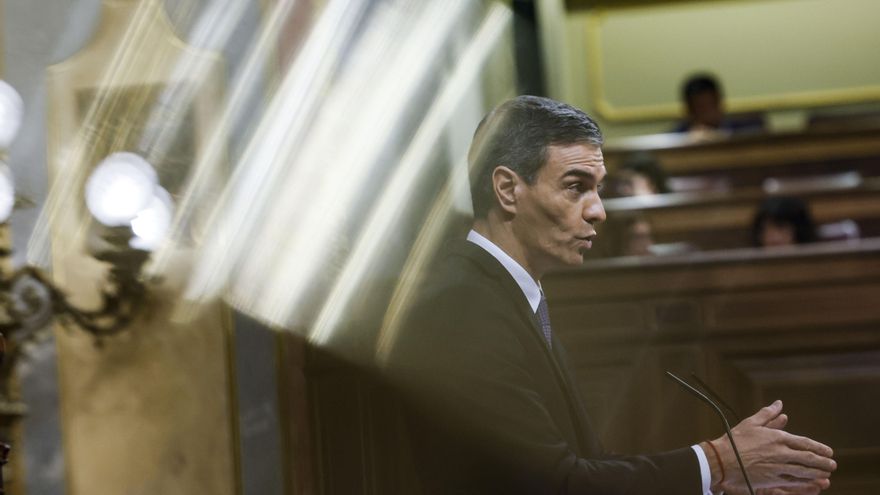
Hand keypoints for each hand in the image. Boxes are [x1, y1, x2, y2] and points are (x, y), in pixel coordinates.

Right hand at [703, 400, 835, 493]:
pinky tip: (812, 484)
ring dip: (818, 473)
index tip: (829, 451)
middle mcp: (781, 453)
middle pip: (808, 458)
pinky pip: (794, 482)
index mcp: (777, 438)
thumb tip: (779, 404)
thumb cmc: (735, 440)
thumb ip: (768, 413)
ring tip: (827, 475)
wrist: (722, 460)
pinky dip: (805, 483)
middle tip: (833, 464)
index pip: (804, 443)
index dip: (819, 447)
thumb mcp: (752, 423)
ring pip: (804, 471)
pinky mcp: (772, 480)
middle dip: (823, 462)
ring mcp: (778, 468)